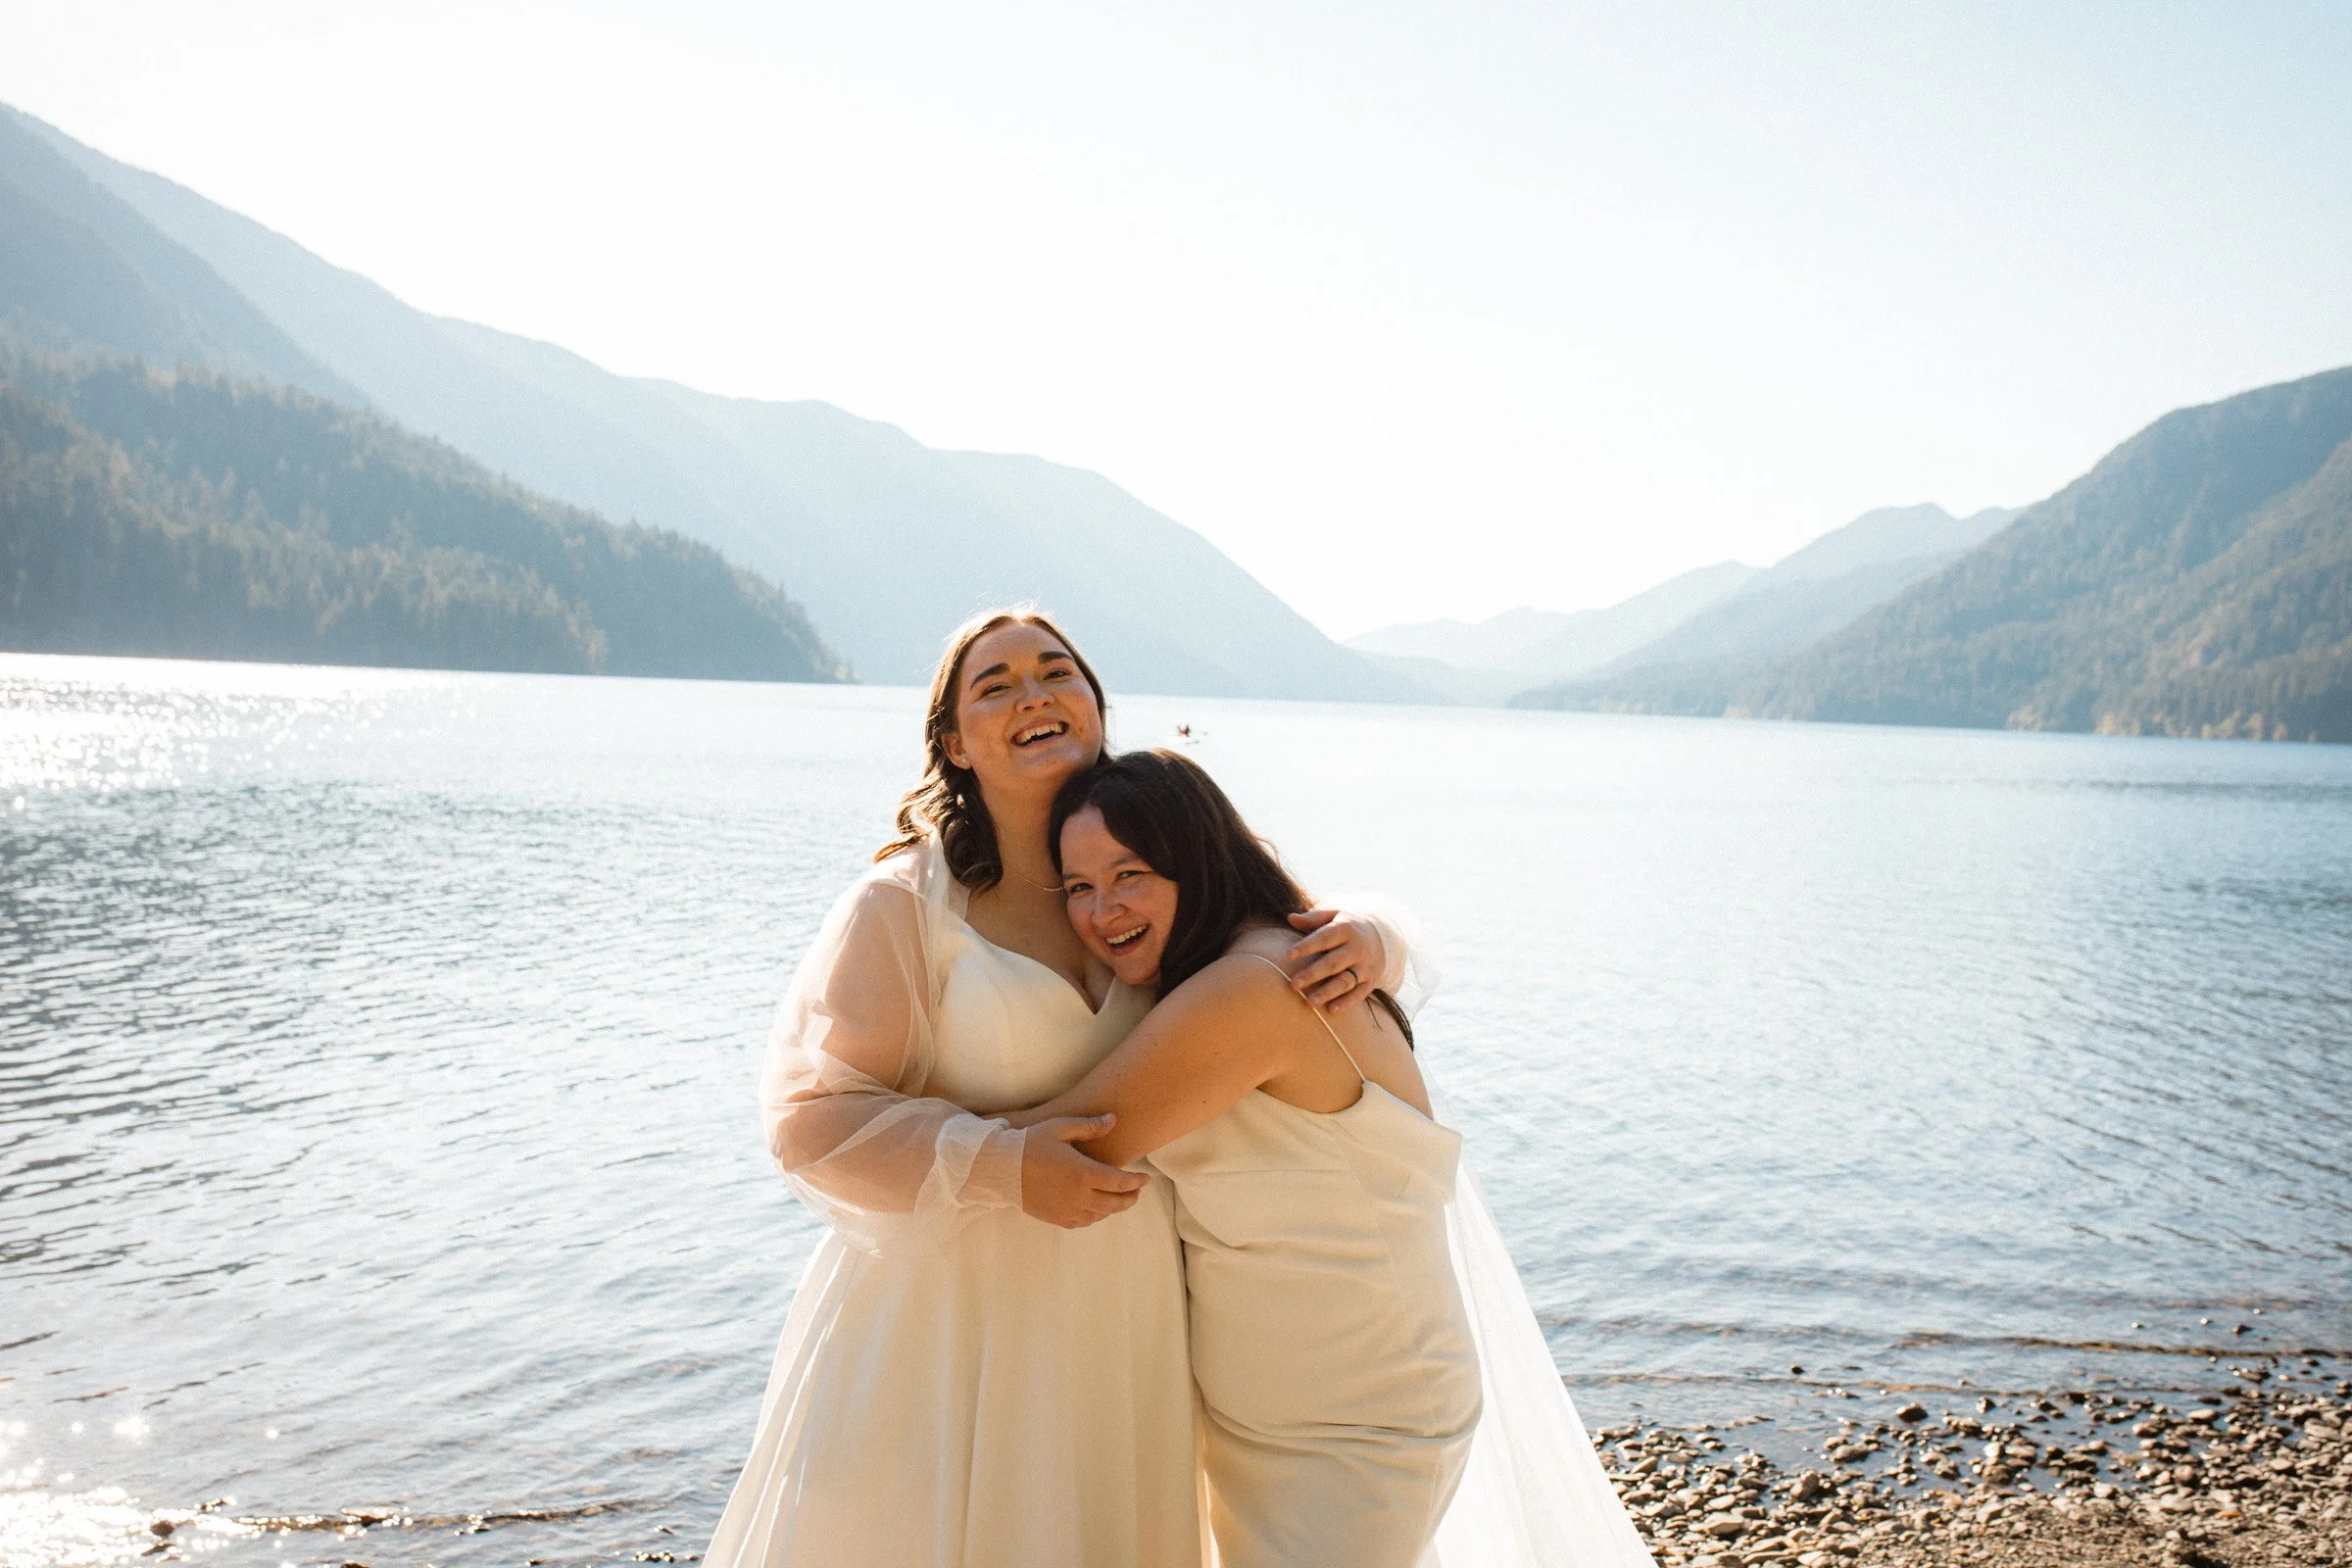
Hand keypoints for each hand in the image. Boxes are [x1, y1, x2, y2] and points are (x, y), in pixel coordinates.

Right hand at [1020, 1116, 1147, 1228]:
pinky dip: (1095, 1216)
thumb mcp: (1060, 1127)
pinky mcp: (1056, 1218)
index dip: (1137, 1182)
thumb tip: (1113, 1119)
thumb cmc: (1030, 1144)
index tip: (1146, 1178)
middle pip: (1115, 1203)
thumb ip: (1089, 1126)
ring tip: (1119, 1198)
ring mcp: (1067, 1210)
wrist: (1000, 1169)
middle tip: (1137, 1191)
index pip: (1121, 1182)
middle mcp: (1078, 1196)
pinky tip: (1097, 1208)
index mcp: (1083, 1173)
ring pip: (1101, 1214)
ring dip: (1114, 1207)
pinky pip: (1083, 1222)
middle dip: (1130, 1197)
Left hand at [1285, 909, 1382, 1012]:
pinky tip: (1330, 1010)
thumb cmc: (1348, 926)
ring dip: (1327, 993)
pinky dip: (1346, 1003)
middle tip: (1293, 984)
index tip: (1289, 955)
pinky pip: (1359, 994)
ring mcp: (1365, 966)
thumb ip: (1313, 918)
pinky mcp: (1371, 981)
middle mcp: (1357, 948)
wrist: (1384, 937)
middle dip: (1313, 974)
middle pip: (1333, 963)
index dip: (1307, 946)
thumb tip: (1290, 918)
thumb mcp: (1335, 916)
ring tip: (1308, 1002)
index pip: (1325, 938)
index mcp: (1346, 929)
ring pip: (1345, 981)